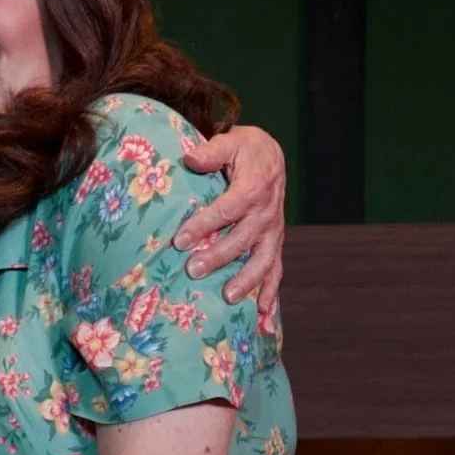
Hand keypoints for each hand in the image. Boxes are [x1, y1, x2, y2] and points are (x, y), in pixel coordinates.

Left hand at [176, 123, 286, 324]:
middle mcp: (266, 213)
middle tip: (193, 271)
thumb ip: (211, 151)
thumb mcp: (230, 142)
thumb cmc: (244, 150)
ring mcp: (273, 230)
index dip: (204, 225)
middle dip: (219, 257)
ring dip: (248, 280)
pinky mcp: (274, 241)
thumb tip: (190, 159)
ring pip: (263, 259)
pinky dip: (271, 290)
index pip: (227, 210)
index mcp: (253, 188)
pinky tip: (263, 311)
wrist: (270, 156)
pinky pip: (275, 268)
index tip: (179, 240)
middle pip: (242, 239)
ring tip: (229, 298)